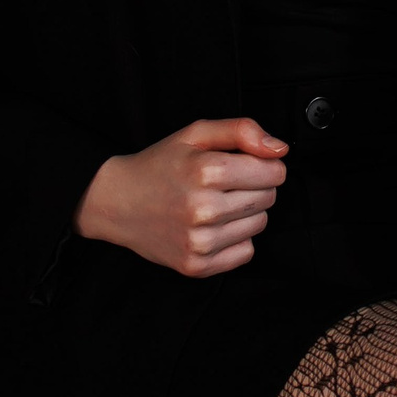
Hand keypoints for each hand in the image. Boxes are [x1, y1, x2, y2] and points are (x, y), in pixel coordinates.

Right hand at [75, 116, 287, 275]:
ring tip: (215, 203)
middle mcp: (204, 209)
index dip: (265, 165)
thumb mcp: (196, 134)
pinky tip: (212, 226)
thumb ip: (242, 130)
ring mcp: (200, 242)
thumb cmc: (159, 165)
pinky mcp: (197, 266)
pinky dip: (235, 239)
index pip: (274, 172)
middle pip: (269, 198)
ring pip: (260, 225)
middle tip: (225, 183)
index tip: (246, 164)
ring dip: (246, 213)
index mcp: (206, 172)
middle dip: (255, 186)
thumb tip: (279, 149)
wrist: (116, 202)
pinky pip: (246, 252)